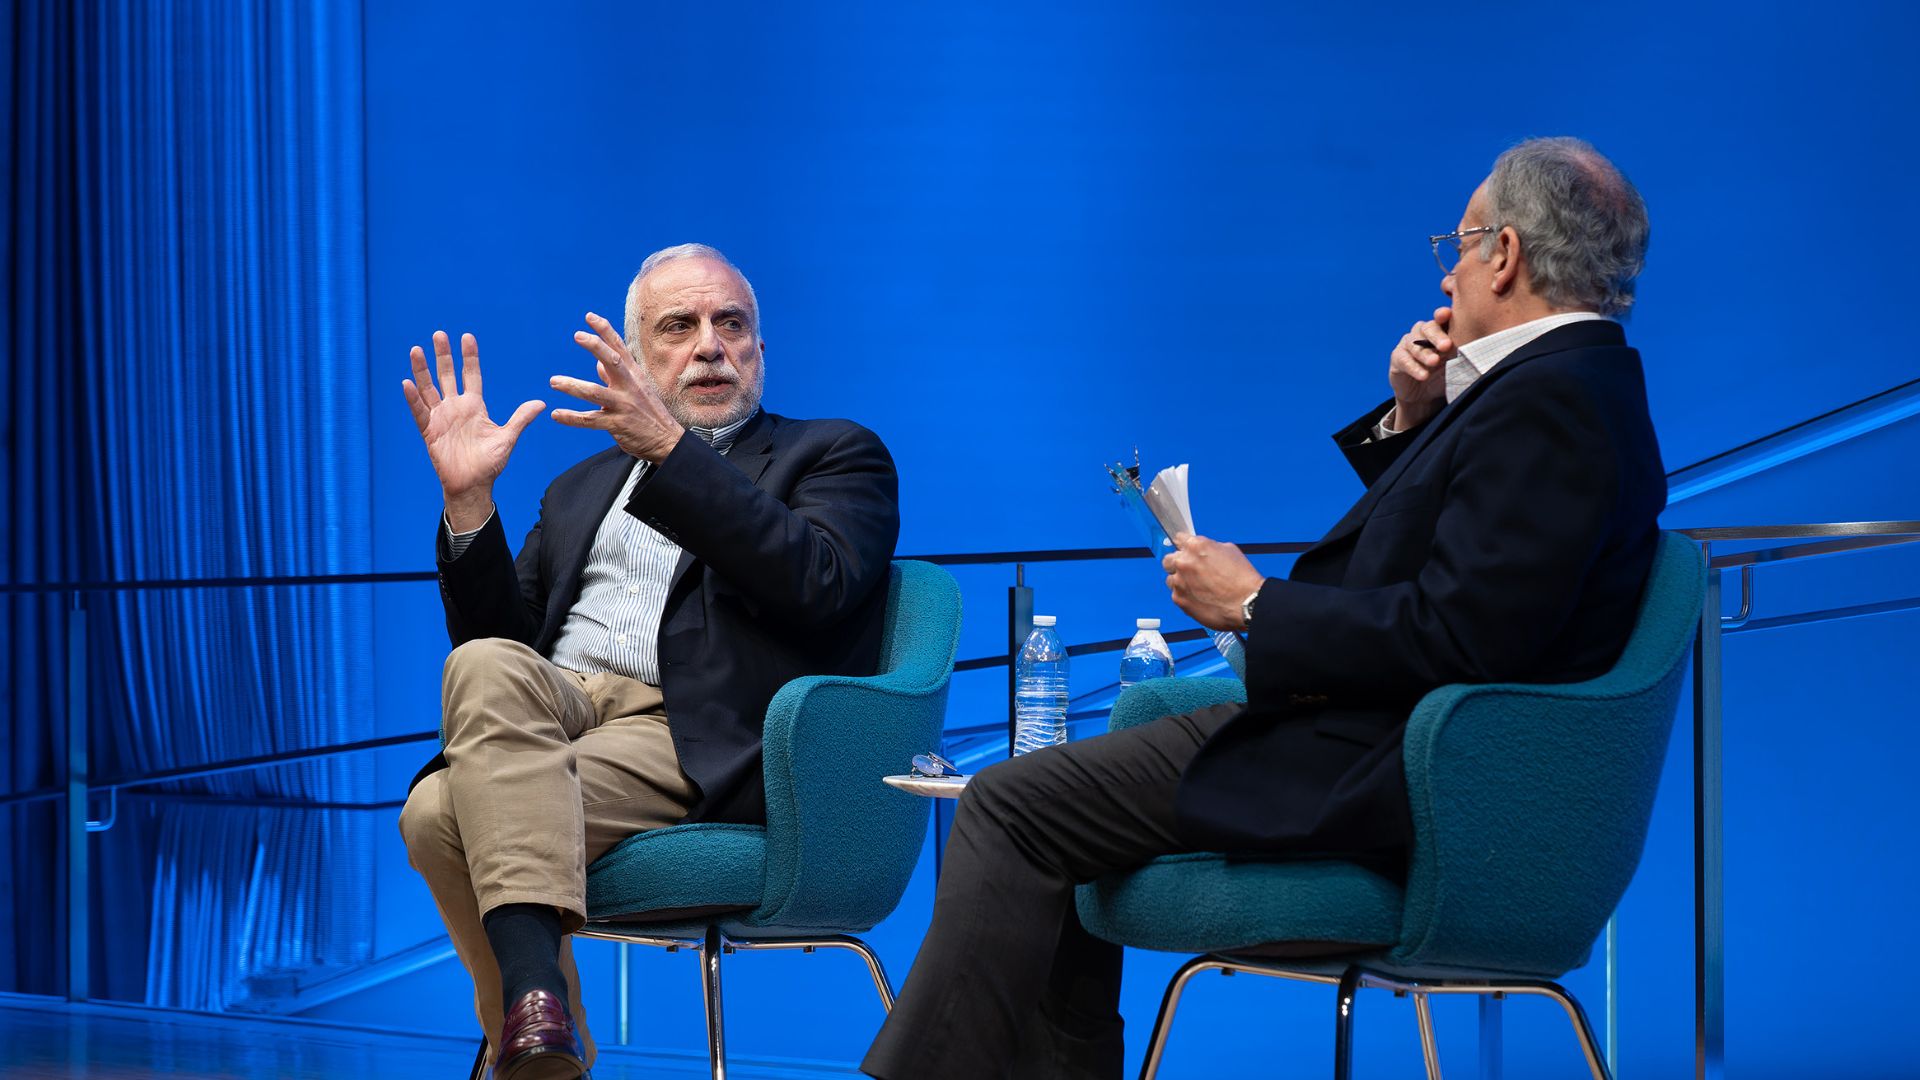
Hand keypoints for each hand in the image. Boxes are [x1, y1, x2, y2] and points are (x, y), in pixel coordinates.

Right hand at [401, 331, 544, 529]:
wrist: (474, 485)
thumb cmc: (490, 463)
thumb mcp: (508, 437)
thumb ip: (521, 418)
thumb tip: (540, 403)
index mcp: (474, 406)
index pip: (471, 375)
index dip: (469, 357)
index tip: (467, 337)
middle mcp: (456, 407)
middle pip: (447, 375)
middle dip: (443, 355)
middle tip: (439, 334)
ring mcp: (441, 418)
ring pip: (429, 388)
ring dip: (422, 370)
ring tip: (416, 350)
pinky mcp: (430, 431)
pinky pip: (420, 412)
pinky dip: (413, 399)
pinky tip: (407, 383)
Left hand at [549, 312, 685, 461]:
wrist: (667, 441)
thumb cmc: (649, 413)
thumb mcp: (637, 389)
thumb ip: (615, 376)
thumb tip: (598, 362)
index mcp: (634, 375)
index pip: (619, 348)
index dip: (605, 331)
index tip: (589, 317)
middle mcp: (630, 387)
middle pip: (613, 362)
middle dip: (596, 346)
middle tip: (578, 335)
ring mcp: (624, 405)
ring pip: (596, 393)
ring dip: (573, 386)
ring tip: (554, 382)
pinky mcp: (617, 424)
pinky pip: (591, 420)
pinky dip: (572, 417)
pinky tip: (557, 414)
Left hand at [1162, 533, 1265, 631]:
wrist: (1247, 603)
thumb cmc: (1242, 579)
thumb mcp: (1230, 550)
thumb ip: (1210, 548)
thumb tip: (1204, 551)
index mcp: (1196, 546)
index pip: (1178, 539)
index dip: (1184, 545)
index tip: (1184, 550)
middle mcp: (1184, 562)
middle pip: (1168, 559)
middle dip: (1178, 563)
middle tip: (1190, 571)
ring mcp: (1179, 582)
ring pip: (1170, 579)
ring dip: (1180, 581)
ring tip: (1197, 588)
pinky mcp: (1179, 599)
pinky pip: (1176, 595)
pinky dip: (1185, 596)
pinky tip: (1199, 598)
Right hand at [1386, 306, 1455, 430]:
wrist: (1425, 398)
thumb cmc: (1446, 376)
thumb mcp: (1459, 364)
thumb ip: (1467, 353)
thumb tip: (1488, 348)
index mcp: (1441, 331)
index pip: (1441, 318)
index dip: (1442, 315)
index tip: (1446, 315)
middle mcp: (1423, 333)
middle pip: (1427, 327)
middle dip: (1436, 335)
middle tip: (1446, 345)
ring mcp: (1408, 344)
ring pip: (1413, 342)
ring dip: (1424, 353)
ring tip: (1434, 362)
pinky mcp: (1397, 358)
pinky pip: (1403, 359)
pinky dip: (1413, 367)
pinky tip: (1423, 375)